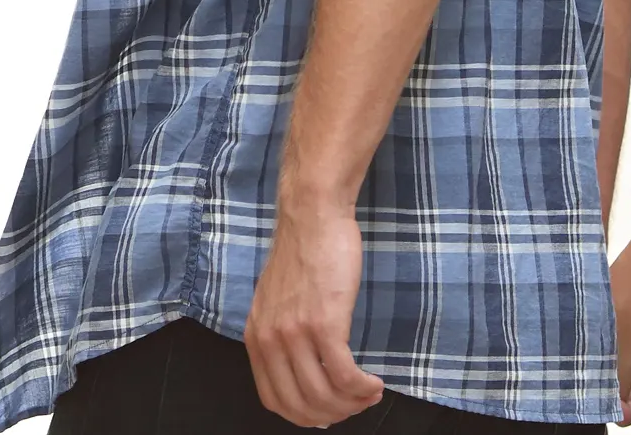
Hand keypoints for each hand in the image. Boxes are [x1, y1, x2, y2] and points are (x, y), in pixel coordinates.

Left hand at [245, 196, 383, 426]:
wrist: (312, 215)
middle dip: (334, 415)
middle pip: (301, 407)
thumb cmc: (304, 254)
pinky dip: (362, 388)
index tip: (330, 410)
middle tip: (356, 404)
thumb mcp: (278, 302)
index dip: (306, 415)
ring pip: (325, 397)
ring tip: (369, 392)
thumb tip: (306, 380)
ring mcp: (296, 333)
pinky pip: (344, 377)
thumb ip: (284, 338)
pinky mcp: (324, 323)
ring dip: (353, 404)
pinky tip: (374, 382)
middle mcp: (270, 340)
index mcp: (256, 337)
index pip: (274, 401)